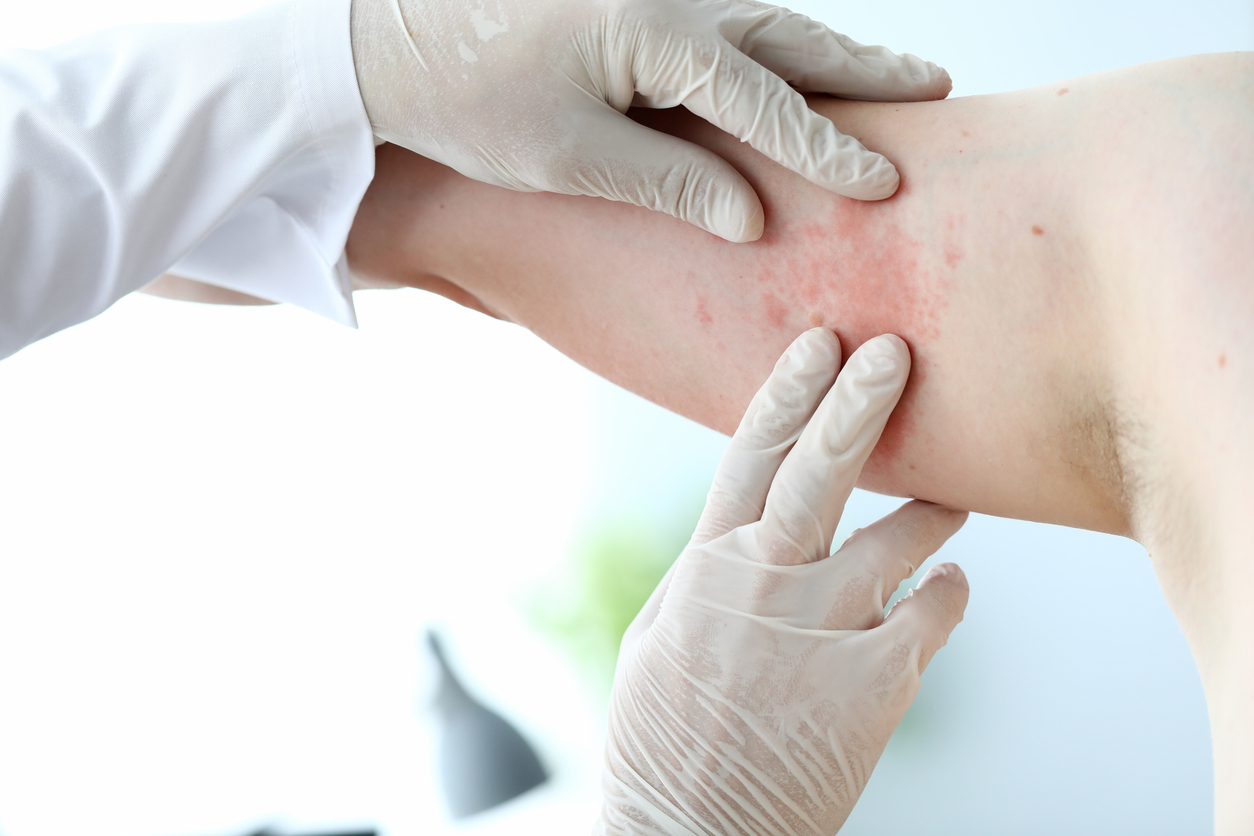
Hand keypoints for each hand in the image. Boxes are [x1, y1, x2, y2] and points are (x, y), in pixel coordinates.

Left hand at [349, 0, 950, 242]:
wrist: (387, 35)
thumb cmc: (466, 98)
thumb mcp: (566, 154)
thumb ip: (668, 179)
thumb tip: (754, 215)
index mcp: (652, 30)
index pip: (762, 94)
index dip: (825, 143)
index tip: (883, 180)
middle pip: (785, 34)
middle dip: (862, 68)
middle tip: (937, 86)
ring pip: (760, 23)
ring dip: (826, 53)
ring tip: (893, 79)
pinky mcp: (635, 1)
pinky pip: (723, 25)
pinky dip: (772, 51)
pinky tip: (798, 71)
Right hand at [597, 328, 968, 834]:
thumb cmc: (666, 742)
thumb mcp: (658, 642)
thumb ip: (708, 576)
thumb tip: (749, 534)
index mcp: (706, 568)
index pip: (750, 454)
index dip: (788, 390)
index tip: (820, 339)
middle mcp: (767, 584)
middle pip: (823, 469)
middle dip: (862, 402)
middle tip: (898, 352)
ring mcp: (826, 629)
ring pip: (903, 535)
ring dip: (936, 508)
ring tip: (956, 497)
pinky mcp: (880, 680)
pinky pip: (936, 608)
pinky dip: (949, 590)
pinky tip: (949, 585)